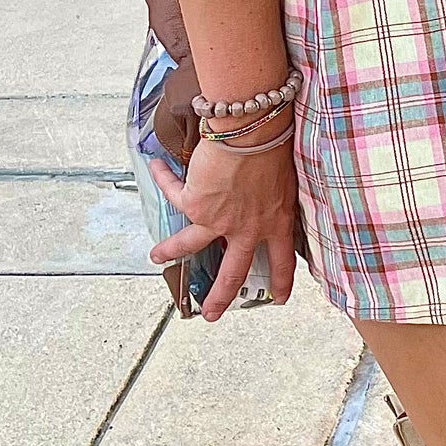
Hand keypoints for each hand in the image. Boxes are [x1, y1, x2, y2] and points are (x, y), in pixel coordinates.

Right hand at [149, 131, 297, 319]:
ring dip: (170, 251)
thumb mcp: (289, 178)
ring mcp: (218, 219)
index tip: (279, 298)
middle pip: (233, 272)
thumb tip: (273, 193)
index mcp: (275, 221)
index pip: (282, 261)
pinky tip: (157, 167)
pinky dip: (163, 178)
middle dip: (220, 297)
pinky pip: (173, 192)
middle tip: (211, 314)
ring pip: (189, 245)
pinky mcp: (195, 202)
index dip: (280, 282)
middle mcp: (246, 227)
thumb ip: (279, 194)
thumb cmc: (276, 144)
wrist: (253, 130)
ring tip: (157, 256)